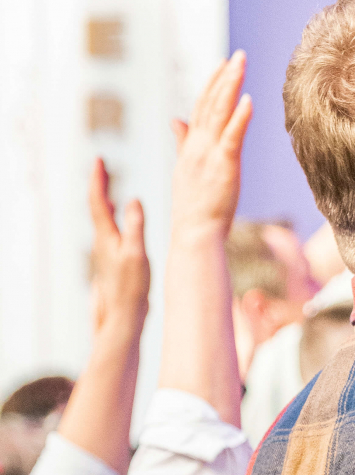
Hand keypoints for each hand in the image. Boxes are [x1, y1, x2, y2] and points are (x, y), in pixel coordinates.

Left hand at [88, 158, 149, 334]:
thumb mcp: (137, 254)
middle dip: (99, 184)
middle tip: (101, 166)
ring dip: (103, 198)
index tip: (99, 160)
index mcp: (106, 237)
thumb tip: (133, 200)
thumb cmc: (131, 287)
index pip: (97, 202)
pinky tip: (114, 216)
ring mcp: (106, 250)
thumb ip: (135, 226)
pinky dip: (109, 214)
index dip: (98, 180)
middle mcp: (102, 241)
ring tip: (106, 184)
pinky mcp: (113, 258)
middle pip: (96, 206)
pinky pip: (108, 228)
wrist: (123, 314)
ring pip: (101, 218)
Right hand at [169, 51, 251, 237]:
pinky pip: (232, 137)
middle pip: (210, 102)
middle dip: (223, 76)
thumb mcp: (186, 168)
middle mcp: (198, 145)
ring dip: (230, 85)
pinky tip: (248, 100)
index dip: (212, 83)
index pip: (202, 106)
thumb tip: (176, 120)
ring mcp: (209, 154)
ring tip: (241, 64)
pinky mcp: (223, 166)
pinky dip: (239, 117)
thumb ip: (182, 142)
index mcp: (192, 146)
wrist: (194, 233)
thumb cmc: (195, 206)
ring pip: (219, 112)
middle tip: (237, 54)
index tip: (223, 63)